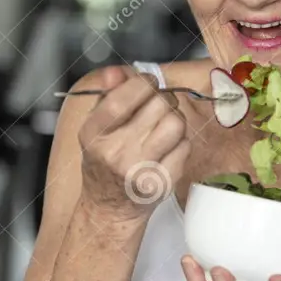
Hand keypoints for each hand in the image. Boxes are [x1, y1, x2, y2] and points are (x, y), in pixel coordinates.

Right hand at [78, 66, 190, 223]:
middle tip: (158, 106)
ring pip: (176, 124)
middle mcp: (116, 153)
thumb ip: (108, 95)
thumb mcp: (96, 127)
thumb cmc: (104, 162)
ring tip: (163, 126)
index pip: (123, 99)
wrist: (110, 207)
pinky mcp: (162, 182)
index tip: (148, 83)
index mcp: (95, 135)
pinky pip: (185, 147)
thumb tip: (118, 72)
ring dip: (174, 119)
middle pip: (158, 105)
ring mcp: (141, 170)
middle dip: (163, 99)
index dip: (142, 83)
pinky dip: (180, 143)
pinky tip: (167, 148)